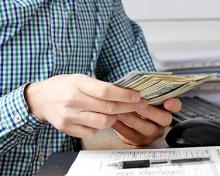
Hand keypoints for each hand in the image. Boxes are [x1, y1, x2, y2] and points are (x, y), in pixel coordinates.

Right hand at [25, 74, 147, 138]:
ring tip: (117, 113)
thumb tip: (122, 93)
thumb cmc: (62, 86)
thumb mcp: (79, 78)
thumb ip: (98, 86)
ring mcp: (70, 116)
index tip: (136, 96)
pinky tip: (99, 120)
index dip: (124, 95)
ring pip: (103, 122)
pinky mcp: (67, 128)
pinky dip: (100, 127)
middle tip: (137, 105)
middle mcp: (73, 100)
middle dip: (127, 107)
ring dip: (115, 118)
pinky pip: (92, 132)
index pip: (106, 91)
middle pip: (108, 108)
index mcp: (78, 83)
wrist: (41, 98)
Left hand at [112, 98, 181, 145]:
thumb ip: (142, 93)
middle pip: (164, 119)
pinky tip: (115, 120)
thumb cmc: (133, 104)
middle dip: (152, 112)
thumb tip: (136, 84)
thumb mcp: (139, 98)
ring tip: (122, 112)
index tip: (167, 101)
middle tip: (140, 106)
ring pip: (148, 129)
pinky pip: (132, 136)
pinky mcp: (138, 140)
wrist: (124, 120)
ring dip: (134, 120)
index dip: (173, 104)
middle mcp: (160, 123)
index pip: (175, 107)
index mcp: (164, 109)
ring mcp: (150, 133)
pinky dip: (122, 127)